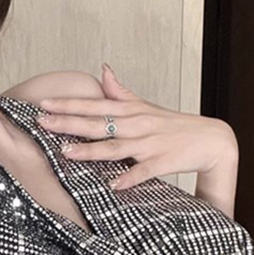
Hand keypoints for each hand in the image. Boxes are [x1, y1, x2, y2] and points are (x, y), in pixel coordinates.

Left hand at [36, 64, 237, 189]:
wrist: (211, 140)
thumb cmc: (172, 125)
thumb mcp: (146, 105)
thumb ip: (121, 91)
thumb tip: (103, 69)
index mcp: (131, 111)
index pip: (94, 105)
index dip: (68, 104)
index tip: (43, 103)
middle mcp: (137, 124)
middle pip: (98, 123)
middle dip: (69, 122)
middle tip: (42, 122)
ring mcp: (150, 143)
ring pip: (115, 147)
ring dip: (90, 150)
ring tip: (66, 152)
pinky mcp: (163, 162)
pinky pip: (143, 171)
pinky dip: (128, 177)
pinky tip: (112, 184)